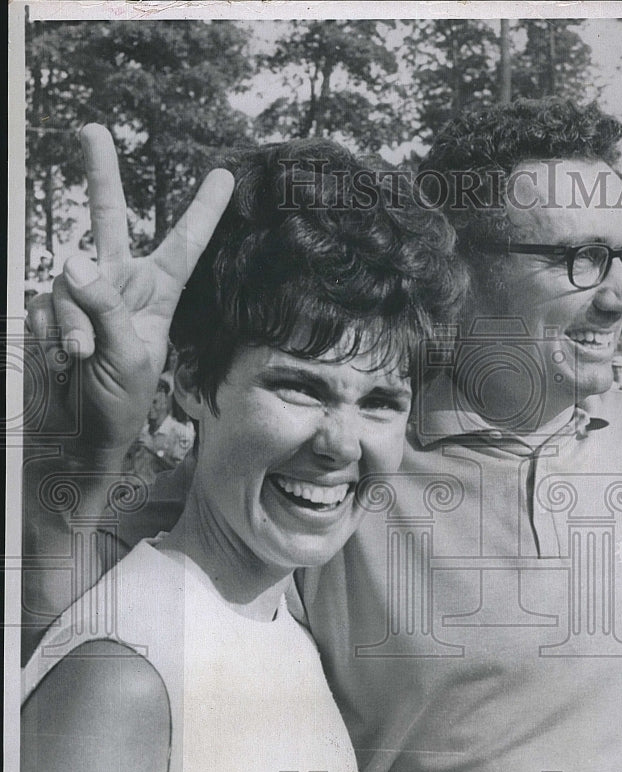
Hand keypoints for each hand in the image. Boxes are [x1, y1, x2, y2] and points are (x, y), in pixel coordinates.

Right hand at [25, 123, 233, 464]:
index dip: (202, 211)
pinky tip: (60, 360)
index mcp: (157, 295)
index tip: (225, 175)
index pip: (184, 246)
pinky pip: (41, 305)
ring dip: (72, 323)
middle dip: (100, 174)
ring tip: (82, 358)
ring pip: (67, 280)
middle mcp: (118, 285)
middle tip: (93, 129)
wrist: (77, 435)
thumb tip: (73, 258)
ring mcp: (79, 296)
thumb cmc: (119, 404)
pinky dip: (48, 334)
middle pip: (109, 219)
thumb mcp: (129, 357)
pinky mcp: (46, 310)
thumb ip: (106, 307)